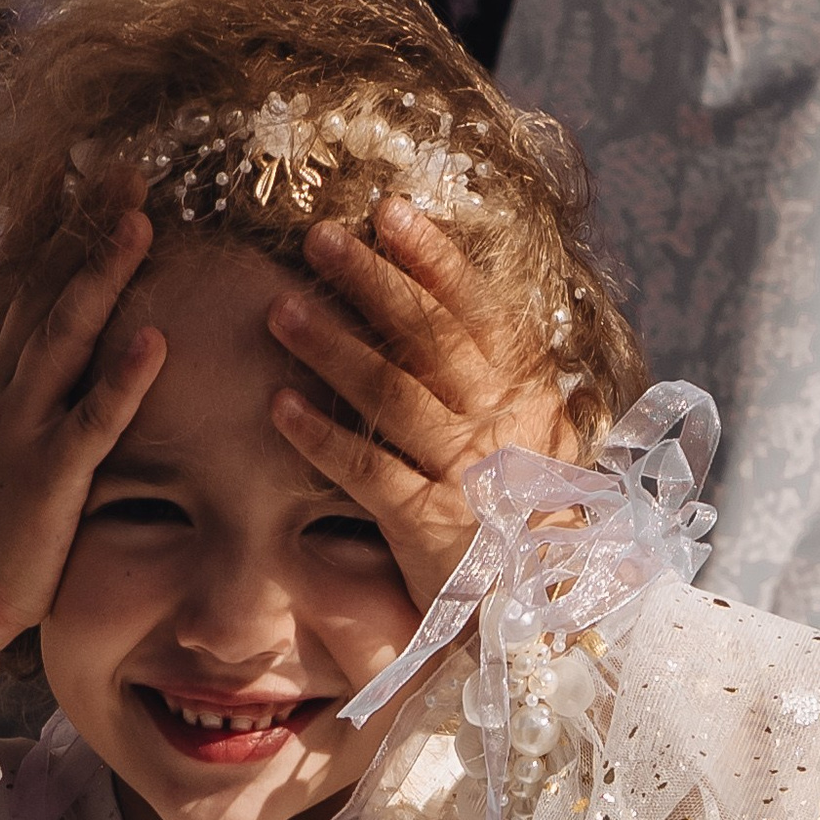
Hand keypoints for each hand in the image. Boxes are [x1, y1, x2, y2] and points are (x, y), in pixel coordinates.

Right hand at [0, 206, 163, 652]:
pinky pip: (92, 420)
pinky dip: (122, 380)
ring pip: (64, 335)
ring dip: (101, 276)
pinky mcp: (50, 474)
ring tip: (141, 221)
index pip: (12, 274)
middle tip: (124, 163)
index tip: (66, 155)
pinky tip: (154, 342)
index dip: (38, 215)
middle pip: (41, 286)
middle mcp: (1, 384)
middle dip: (80, 223)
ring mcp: (23, 425)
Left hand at [266, 200, 578, 612]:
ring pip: (392, 394)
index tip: (389, 211)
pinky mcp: (428, 523)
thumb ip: (509, 380)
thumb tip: (473, 311)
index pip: (476, 309)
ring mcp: (464, 472)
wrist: (540, 608)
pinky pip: (367, 470)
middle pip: (427, 337)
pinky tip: (279, 406)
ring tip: (279, 310)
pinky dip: (321, 437)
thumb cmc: (528, 517)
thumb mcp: (538, 437)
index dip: (433, 257)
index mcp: (525, 391)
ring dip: (332, 347)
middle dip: (371, 281)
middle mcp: (498, 422)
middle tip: (318, 238)